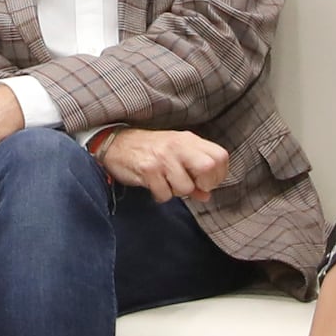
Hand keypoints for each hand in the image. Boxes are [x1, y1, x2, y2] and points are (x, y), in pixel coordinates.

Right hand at [97, 127, 231, 202]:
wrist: (115, 143)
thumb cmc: (150, 149)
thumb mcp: (176, 155)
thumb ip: (194, 171)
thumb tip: (206, 195)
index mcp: (188, 140)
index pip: (220, 156)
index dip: (218, 174)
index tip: (206, 182)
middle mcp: (178, 145)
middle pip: (208, 167)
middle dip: (203, 184)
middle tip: (192, 186)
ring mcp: (163, 157)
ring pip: (185, 187)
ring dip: (177, 192)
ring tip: (167, 184)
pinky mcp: (148, 170)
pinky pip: (164, 194)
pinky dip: (161, 196)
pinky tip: (154, 186)